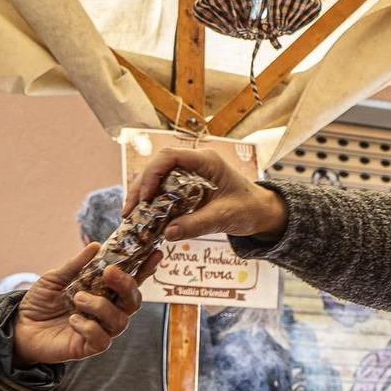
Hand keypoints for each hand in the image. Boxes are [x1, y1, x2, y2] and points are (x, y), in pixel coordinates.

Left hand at [10, 243, 155, 365]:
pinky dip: (88, 326)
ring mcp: (100, 330)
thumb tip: (96, 246)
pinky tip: (72, 320)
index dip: (146, 268)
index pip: (131, 281)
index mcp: (103, 292)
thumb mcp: (55, 277)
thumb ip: (76, 265)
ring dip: (100, 306)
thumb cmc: (39, 301)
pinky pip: (102, 339)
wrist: (19, 326)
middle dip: (126, 285)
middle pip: (134, 301)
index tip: (155, 252)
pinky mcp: (88, 347)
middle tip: (109, 272)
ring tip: (78, 298)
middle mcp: (107, 312)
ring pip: (120, 321)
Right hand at [126, 146, 286, 242]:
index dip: (152, 173)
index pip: (170, 157)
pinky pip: (163, 190)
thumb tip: (167, 234)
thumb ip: (197, 224)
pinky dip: (152, 203)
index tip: (144, 197)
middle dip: (140, 187)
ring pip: (157, 178)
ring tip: (131, 216)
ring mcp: (190, 174)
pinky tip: (143, 218)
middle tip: (129, 212)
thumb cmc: (249, 209)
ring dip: (142, 195)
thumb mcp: (224, 218)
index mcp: (206, 161)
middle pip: (157, 166)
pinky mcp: (187, 186)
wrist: (261, 211)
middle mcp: (195, 163)